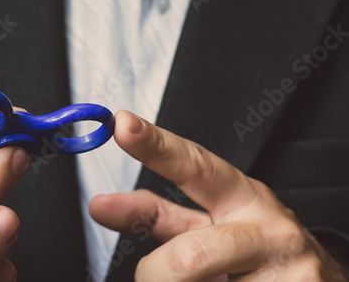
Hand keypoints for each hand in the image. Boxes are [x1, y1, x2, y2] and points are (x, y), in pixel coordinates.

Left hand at [90, 111, 348, 280]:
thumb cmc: (255, 254)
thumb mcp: (211, 228)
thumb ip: (161, 218)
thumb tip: (101, 205)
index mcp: (241, 197)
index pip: (194, 165)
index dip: (156, 146)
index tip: (123, 125)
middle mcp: (269, 226)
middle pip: (190, 255)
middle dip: (159, 276)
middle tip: (154, 278)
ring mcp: (290, 268)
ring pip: (196, 281)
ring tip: (212, 281)